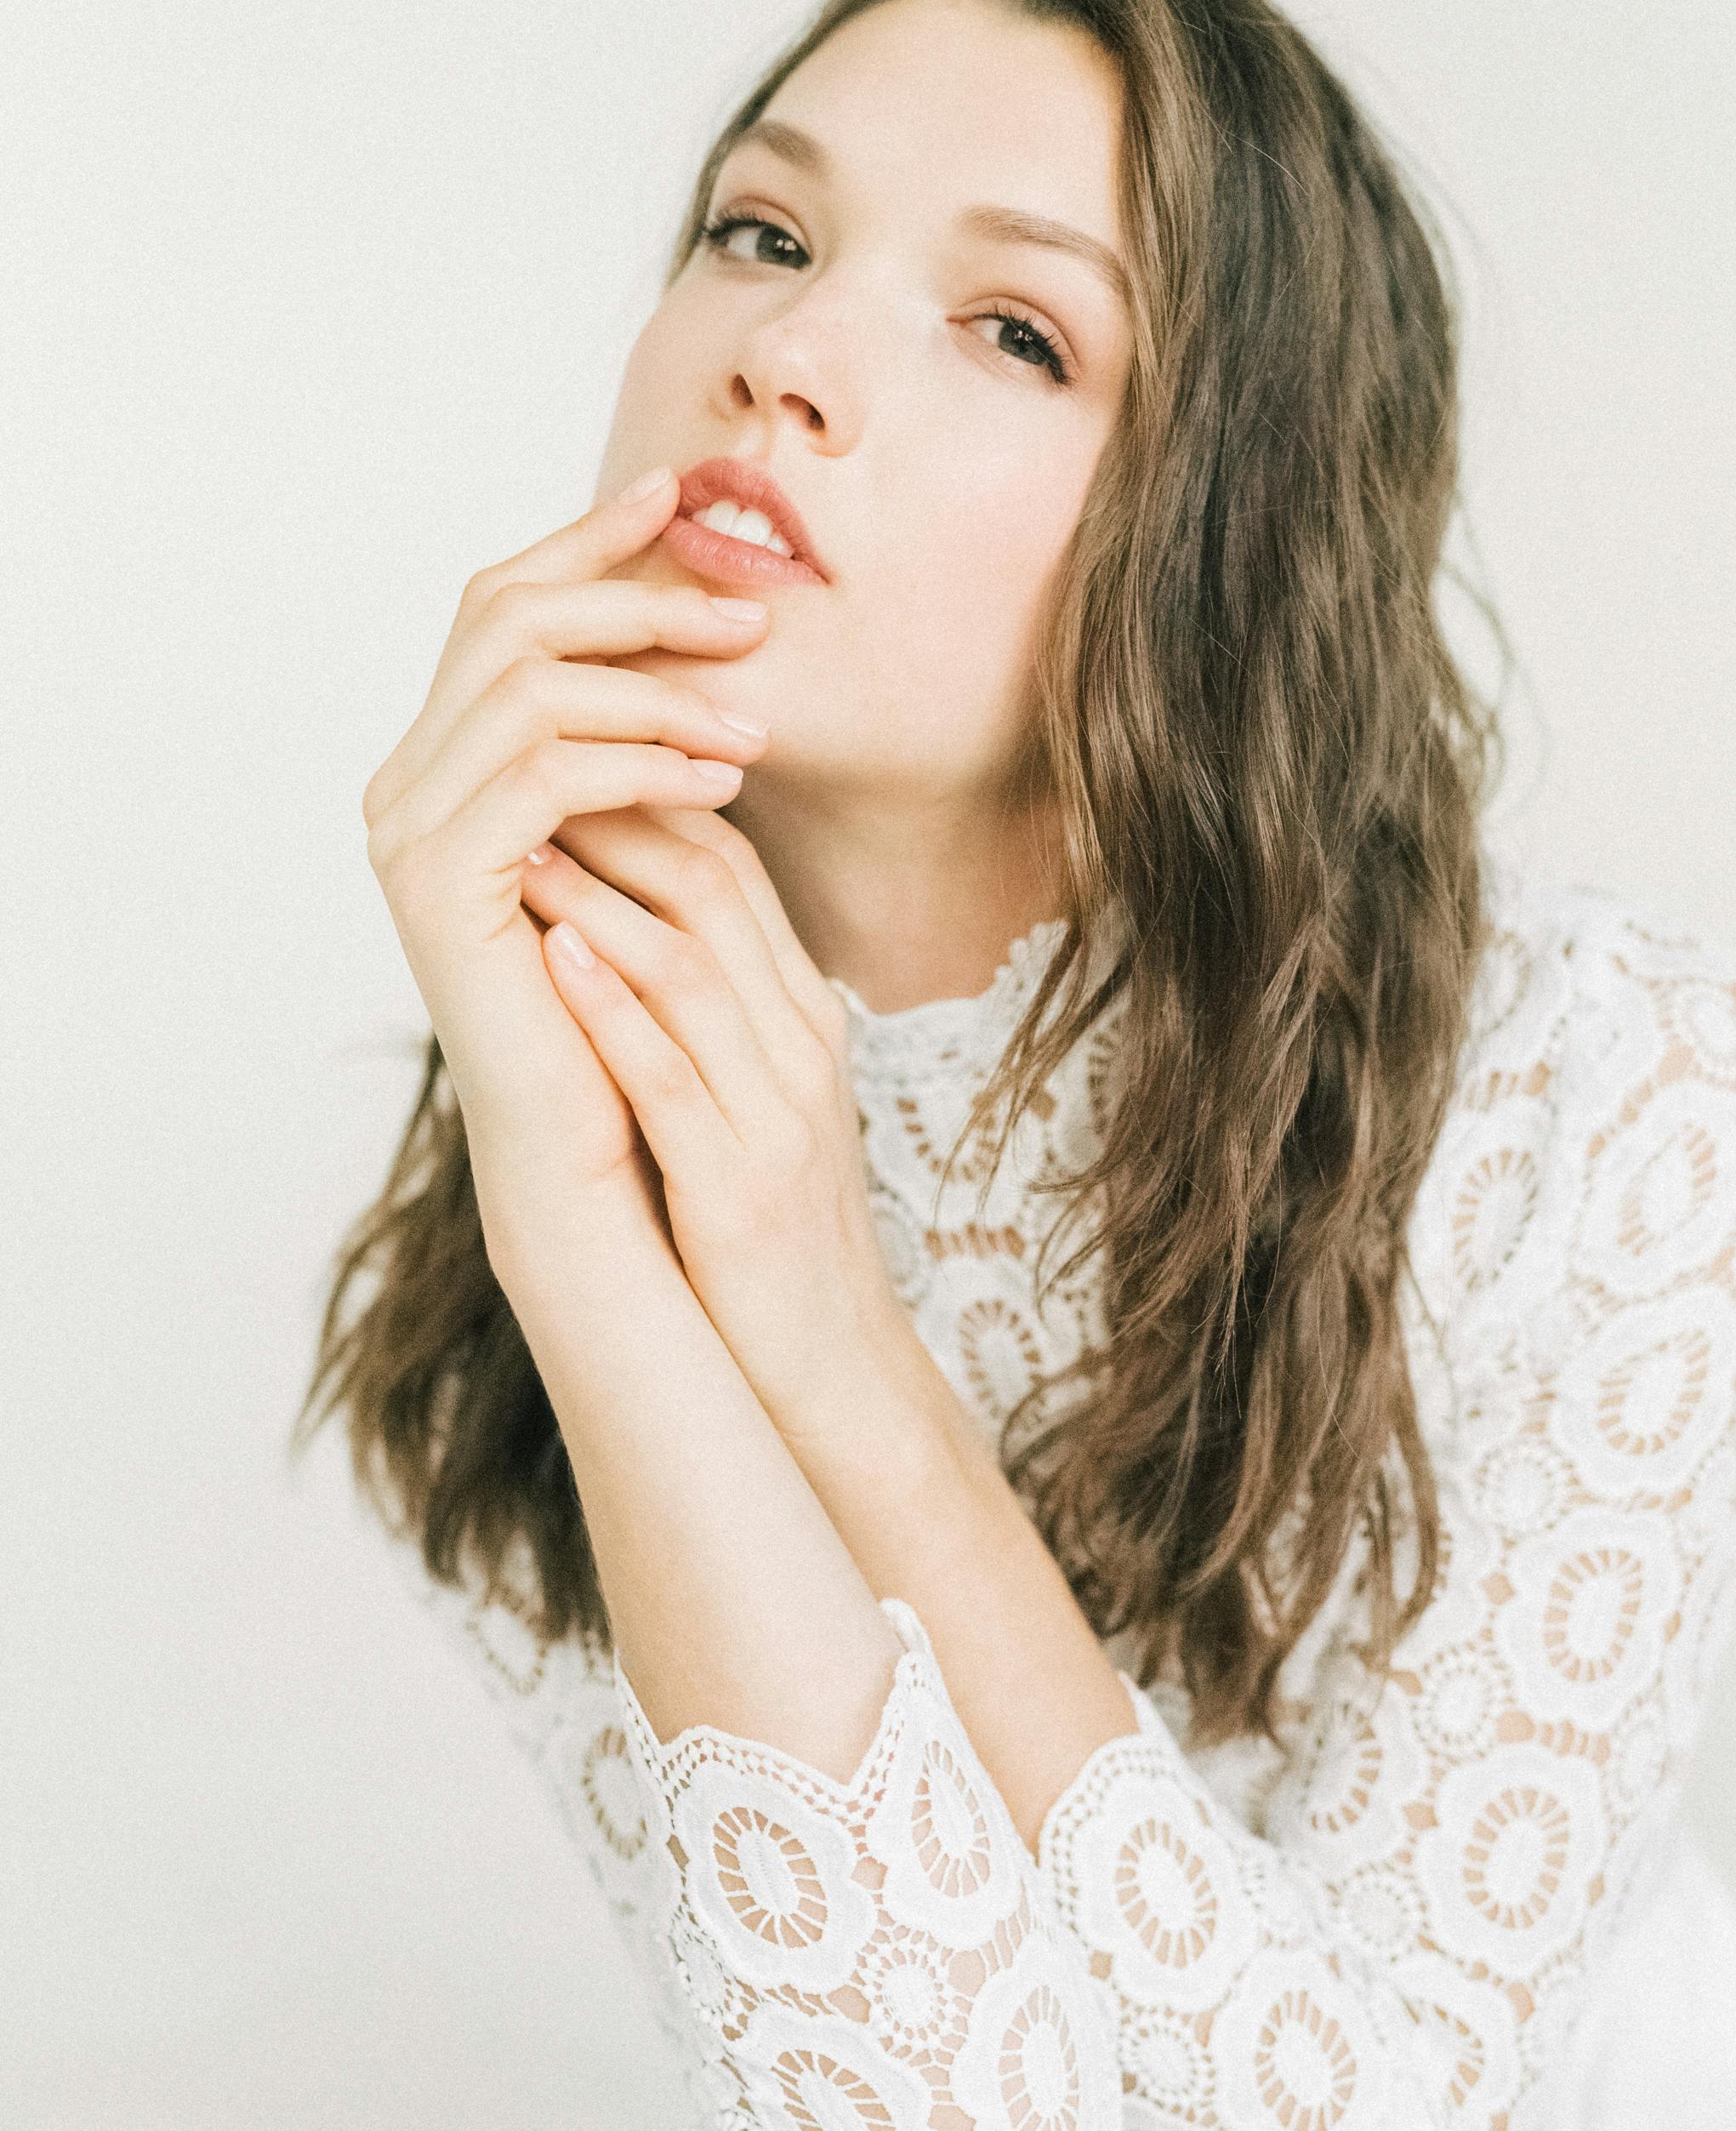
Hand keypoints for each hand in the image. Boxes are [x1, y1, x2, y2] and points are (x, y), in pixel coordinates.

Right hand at [360, 468, 772, 1216]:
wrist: (602, 1141)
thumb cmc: (634, 995)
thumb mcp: (647, 833)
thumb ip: (637, 734)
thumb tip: (701, 615)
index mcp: (444, 758)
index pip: (504, 603)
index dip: (588, 541)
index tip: (680, 495)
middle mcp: (405, 784)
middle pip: (508, 618)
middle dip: (636, 600)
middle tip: (749, 619)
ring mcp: (407, 832)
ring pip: (531, 688)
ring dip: (657, 693)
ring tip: (754, 731)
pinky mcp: (438, 885)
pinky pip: (544, 775)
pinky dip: (639, 764)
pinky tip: (718, 784)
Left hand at [516, 807, 918, 1448]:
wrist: (829, 1369)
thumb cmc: (769, 1233)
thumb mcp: (751, 1097)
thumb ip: (701, 1012)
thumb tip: (607, 925)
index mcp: (803, 1018)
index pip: (732, 868)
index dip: (646, 798)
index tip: (553, 761)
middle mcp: (802, 1046)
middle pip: (718, 888)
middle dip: (616, 817)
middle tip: (519, 770)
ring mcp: (778, 1114)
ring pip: (692, 965)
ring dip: (597, 896)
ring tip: (511, 838)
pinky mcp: (738, 1187)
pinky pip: (670, 1076)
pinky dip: (609, 1008)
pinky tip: (548, 957)